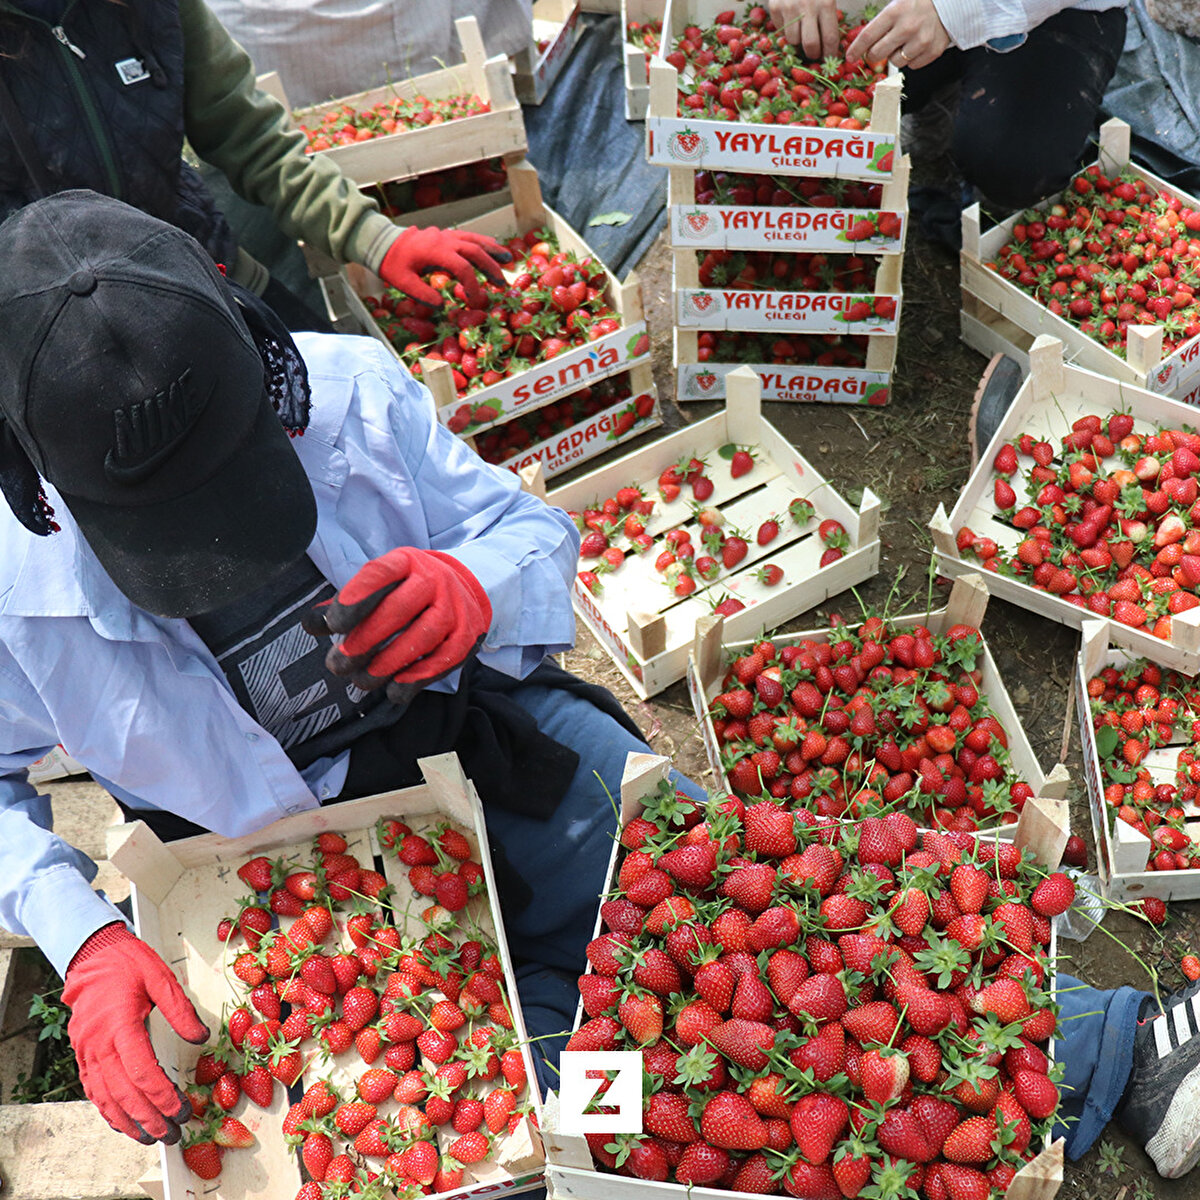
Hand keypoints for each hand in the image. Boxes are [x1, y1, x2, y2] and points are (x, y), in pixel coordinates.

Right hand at [62, 922, 208, 1143]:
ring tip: (151, 1137)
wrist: (92, 956)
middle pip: (124, 1093)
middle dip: (149, 1118)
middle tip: (172, 1134)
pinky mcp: (83, 1054)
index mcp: (120, 1025)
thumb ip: (181, 1011)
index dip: (163, 1096)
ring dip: (129, 1122)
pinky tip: (124, 1122)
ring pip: (106, 1098)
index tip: (182, 1110)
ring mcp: (87, 1052)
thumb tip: (202, 1037)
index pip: (142, 1072)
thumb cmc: (128, 963)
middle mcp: (99, 1044)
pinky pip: (93, 1090)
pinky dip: (109, 1110)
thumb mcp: (161, 978)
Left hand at [303, 548, 491, 703]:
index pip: (379, 574)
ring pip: (421, 637)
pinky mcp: (467, 635)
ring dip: (387, 664)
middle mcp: (434, 580)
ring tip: (361, 681)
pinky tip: (393, 689)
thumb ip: (345, 605)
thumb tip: (311, 624)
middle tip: (338, 663)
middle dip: (365, 640)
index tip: (332, 624)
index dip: (354, 598)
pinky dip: (416, 678)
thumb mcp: (380, 585)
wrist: (465, 588)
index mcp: (406, 561)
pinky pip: (442, 659)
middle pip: (399, 610)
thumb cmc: (409, 590)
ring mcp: (455, 607)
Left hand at [379, 226, 511, 308]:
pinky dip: (483, 242)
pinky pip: (468, 236)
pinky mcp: (445, 235)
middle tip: (503, 283)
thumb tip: (443, 306)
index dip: (473, 285)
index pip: (463, 268)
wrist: (381, 242)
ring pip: (475, 239)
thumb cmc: (392, 263)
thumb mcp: (402, 282)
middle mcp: (444, 240)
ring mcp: (446, 235)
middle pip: (475, 251)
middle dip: (492, 267)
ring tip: (508, 260)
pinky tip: (492, 249)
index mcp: (436, 251)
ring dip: (493, 250)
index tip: (476, 301)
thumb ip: (423, 294)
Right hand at [769, 0, 840, 58]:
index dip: (829, 53)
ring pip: (793, 41)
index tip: (828, 58)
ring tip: (801, 35)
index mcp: (826, 4)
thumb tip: (830, 44)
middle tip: (814, 54)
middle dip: (813, 54)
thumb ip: (830, 15)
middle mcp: (808, 7)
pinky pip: (780, 30)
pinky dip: (785, 29)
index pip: (830, 39)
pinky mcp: (775, 7)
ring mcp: (789, 8)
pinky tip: (790, 20)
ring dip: (797, 42)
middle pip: (810, 45)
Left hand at [846, 0, 950, 69]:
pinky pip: (912, 66)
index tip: (850, 57)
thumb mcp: (898, 3)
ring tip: (903, 43)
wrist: (951, 2)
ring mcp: (921, 41)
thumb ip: (881, 22)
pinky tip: (915, 46)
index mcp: (895, 12)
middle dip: (872, 55)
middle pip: (877, 53)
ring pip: (895, 62)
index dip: (856, 49)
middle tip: (876, 51)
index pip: (868, 36)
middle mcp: (907, 27)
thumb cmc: (919, 3)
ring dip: (895, 56)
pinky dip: (911, 60)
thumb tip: (862, 43)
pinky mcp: (932, 51)